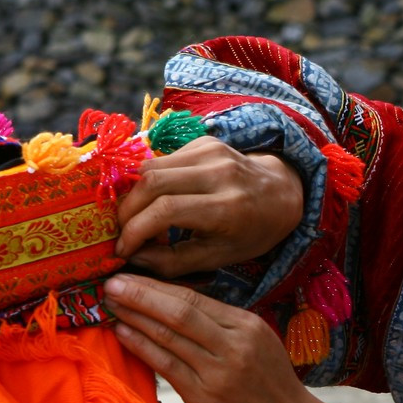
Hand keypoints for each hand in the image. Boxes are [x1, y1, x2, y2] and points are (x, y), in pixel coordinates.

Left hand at [102, 273, 380, 402]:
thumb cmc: (273, 388)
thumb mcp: (259, 345)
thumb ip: (224, 327)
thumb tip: (178, 310)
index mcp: (246, 325)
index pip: (194, 296)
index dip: (158, 285)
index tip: (131, 275)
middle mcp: (234, 343)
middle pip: (179, 309)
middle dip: (141, 293)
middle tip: (111, 282)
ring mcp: (219, 371)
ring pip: (169, 334)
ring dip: (135, 316)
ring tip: (110, 304)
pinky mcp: (206, 398)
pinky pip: (167, 365)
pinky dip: (141, 346)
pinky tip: (122, 334)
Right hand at [115, 137, 303, 274]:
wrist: (281, 193)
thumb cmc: (250, 233)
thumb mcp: (217, 257)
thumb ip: (172, 262)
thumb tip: (130, 258)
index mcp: (228, 207)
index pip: (166, 210)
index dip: (135, 230)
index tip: (122, 250)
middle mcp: (219, 173)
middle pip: (152, 182)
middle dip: (127, 210)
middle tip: (121, 232)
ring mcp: (212, 151)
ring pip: (151, 166)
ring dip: (134, 194)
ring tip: (136, 218)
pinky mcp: (205, 141)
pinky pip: (163, 159)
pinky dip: (150, 182)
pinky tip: (158, 200)